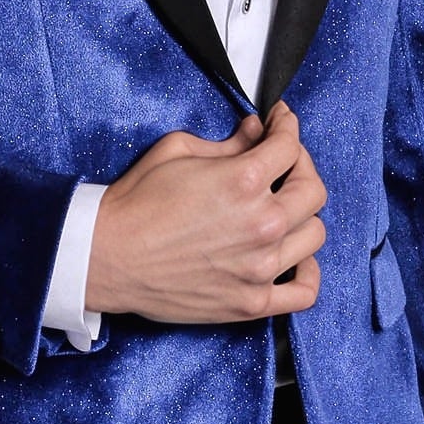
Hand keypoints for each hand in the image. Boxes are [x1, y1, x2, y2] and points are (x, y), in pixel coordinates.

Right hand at [85, 100, 326, 322]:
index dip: (287, 125)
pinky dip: (309, 274)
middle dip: (301, 164)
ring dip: (304, 214)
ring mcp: (260, 266)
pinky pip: (304, 292)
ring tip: (285, 207)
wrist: (108, 255)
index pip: (290, 145)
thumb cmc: (136, 201)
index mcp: (244, 180)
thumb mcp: (177, 150)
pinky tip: (296, 257)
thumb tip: (257, 132)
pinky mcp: (251, 301)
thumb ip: (228, 142)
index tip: (281, 122)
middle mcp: (261, 222)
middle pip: (313, 188)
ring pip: (315, 234)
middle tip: (284, 159)